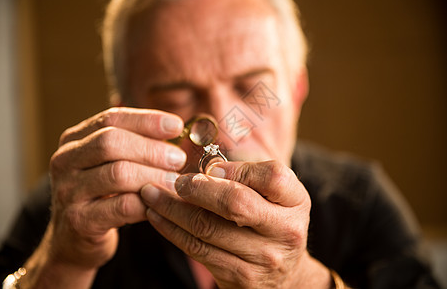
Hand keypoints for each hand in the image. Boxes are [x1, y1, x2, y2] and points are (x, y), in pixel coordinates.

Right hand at [47, 107, 185, 268]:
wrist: (73, 239)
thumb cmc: (102, 194)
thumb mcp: (110, 163)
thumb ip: (134, 144)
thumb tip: (175, 131)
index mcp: (74, 140)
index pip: (110, 119)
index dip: (146, 120)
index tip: (176, 125)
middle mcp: (65, 161)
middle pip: (111, 142)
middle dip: (151, 149)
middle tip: (178, 159)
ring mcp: (69, 191)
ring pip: (119, 174)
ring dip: (154, 176)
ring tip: (175, 182)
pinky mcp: (80, 221)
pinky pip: (122, 207)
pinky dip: (148, 203)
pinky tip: (162, 203)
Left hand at [141, 160, 330, 287]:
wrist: (284, 275)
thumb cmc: (271, 223)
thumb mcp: (273, 197)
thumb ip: (248, 177)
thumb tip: (205, 171)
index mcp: (295, 202)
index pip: (271, 176)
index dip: (236, 169)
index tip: (209, 169)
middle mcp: (286, 230)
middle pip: (235, 203)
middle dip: (196, 189)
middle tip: (172, 180)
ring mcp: (263, 258)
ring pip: (207, 228)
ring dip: (171, 208)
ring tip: (151, 194)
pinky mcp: (240, 277)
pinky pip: (198, 250)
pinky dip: (172, 231)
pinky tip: (158, 217)